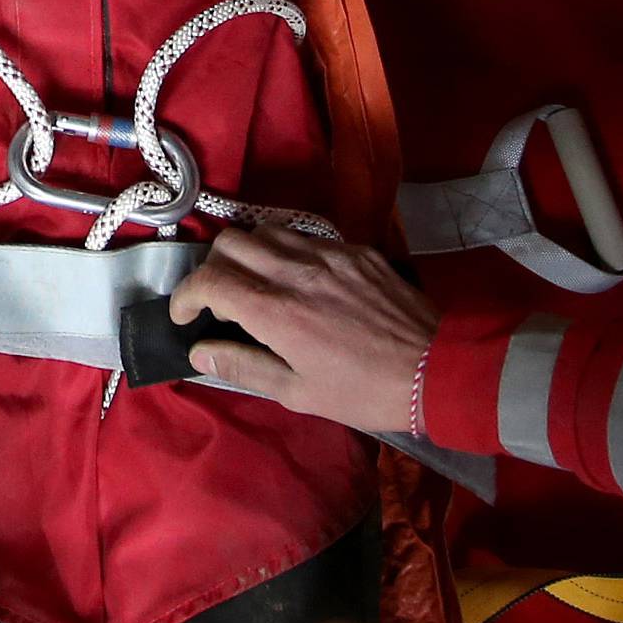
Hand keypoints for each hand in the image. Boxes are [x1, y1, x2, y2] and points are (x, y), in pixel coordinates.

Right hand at [168, 227, 436, 432]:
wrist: (437, 370)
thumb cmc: (364, 392)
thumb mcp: (299, 392)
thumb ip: (244, 367)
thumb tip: (199, 353)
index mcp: (276, 311)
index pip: (209, 281)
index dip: (185, 295)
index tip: (185, 315)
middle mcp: (295, 271)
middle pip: (230, 243)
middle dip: (212, 268)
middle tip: (220, 299)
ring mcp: (327, 254)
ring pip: (266, 230)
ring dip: (248, 253)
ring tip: (255, 282)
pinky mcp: (355, 250)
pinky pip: (305, 236)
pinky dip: (287, 252)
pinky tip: (299, 279)